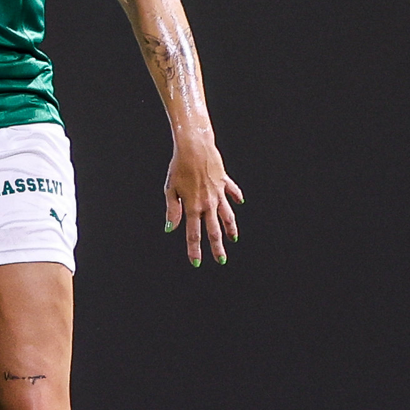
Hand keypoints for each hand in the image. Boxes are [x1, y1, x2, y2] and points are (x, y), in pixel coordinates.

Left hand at [164, 134, 242, 265]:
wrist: (195, 147)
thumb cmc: (179, 166)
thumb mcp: (171, 189)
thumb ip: (172, 211)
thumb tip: (170, 228)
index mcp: (193, 207)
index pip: (193, 234)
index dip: (194, 250)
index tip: (196, 262)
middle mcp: (208, 203)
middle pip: (213, 230)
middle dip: (217, 247)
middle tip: (221, 260)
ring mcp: (218, 193)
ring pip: (227, 215)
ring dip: (230, 228)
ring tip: (233, 239)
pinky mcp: (224, 181)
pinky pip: (232, 192)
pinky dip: (235, 197)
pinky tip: (239, 202)